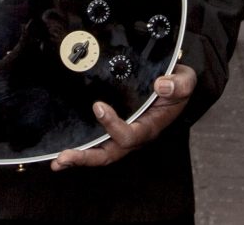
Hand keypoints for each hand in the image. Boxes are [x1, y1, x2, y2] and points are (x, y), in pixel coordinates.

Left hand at [52, 63, 195, 169]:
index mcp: (149, 127)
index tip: (98, 106)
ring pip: (101, 153)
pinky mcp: (114, 127)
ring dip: (79, 158)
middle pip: (110, 154)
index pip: (129, 135)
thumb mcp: (185, 81)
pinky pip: (98, 142)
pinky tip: (62, 150)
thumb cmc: (177, 84)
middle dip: (86, 157)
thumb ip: (178, 84)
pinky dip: (81, 147)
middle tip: (63, 157)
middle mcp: (134, 135)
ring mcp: (123, 133)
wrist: (174, 84)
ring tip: (57, 162)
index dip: (113, 125)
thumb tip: (161, 86)